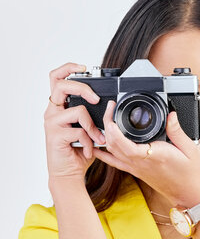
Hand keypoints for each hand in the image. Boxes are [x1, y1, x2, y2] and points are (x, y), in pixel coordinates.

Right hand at [44, 62, 105, 181]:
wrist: (69, 172)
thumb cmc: (79, 149)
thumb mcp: (88, 128)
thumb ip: (92, 114)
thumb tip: (108, 104)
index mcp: (59, 106)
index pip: (56, 79)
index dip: (68, 68)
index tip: (83, 67)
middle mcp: (52, 112)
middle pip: (61, 85)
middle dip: (83, 88)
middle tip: (96, 99)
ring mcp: (52, 123)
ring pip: (78, 111)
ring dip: (93, 126)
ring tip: (98, 138)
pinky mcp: (55, 136)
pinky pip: (80, 131)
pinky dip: (90, 141)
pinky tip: (90, 150)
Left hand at [93, 101, 199, 206]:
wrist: (188, 194)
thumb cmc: (190, 174)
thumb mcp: (190, 149)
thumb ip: (178, 131)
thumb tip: (171, 115)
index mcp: (154, 155)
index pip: (126, 145)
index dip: (115, 131)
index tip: (112, 115)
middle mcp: (141, 163)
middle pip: (114, 145)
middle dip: (108, 126)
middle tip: (110, 110)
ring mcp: (136, 168)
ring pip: (112, 153)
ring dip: (106, 137)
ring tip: (107, 121)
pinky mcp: (136, 172)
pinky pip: (115, 163)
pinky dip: (104, 154)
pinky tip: (97, 148)